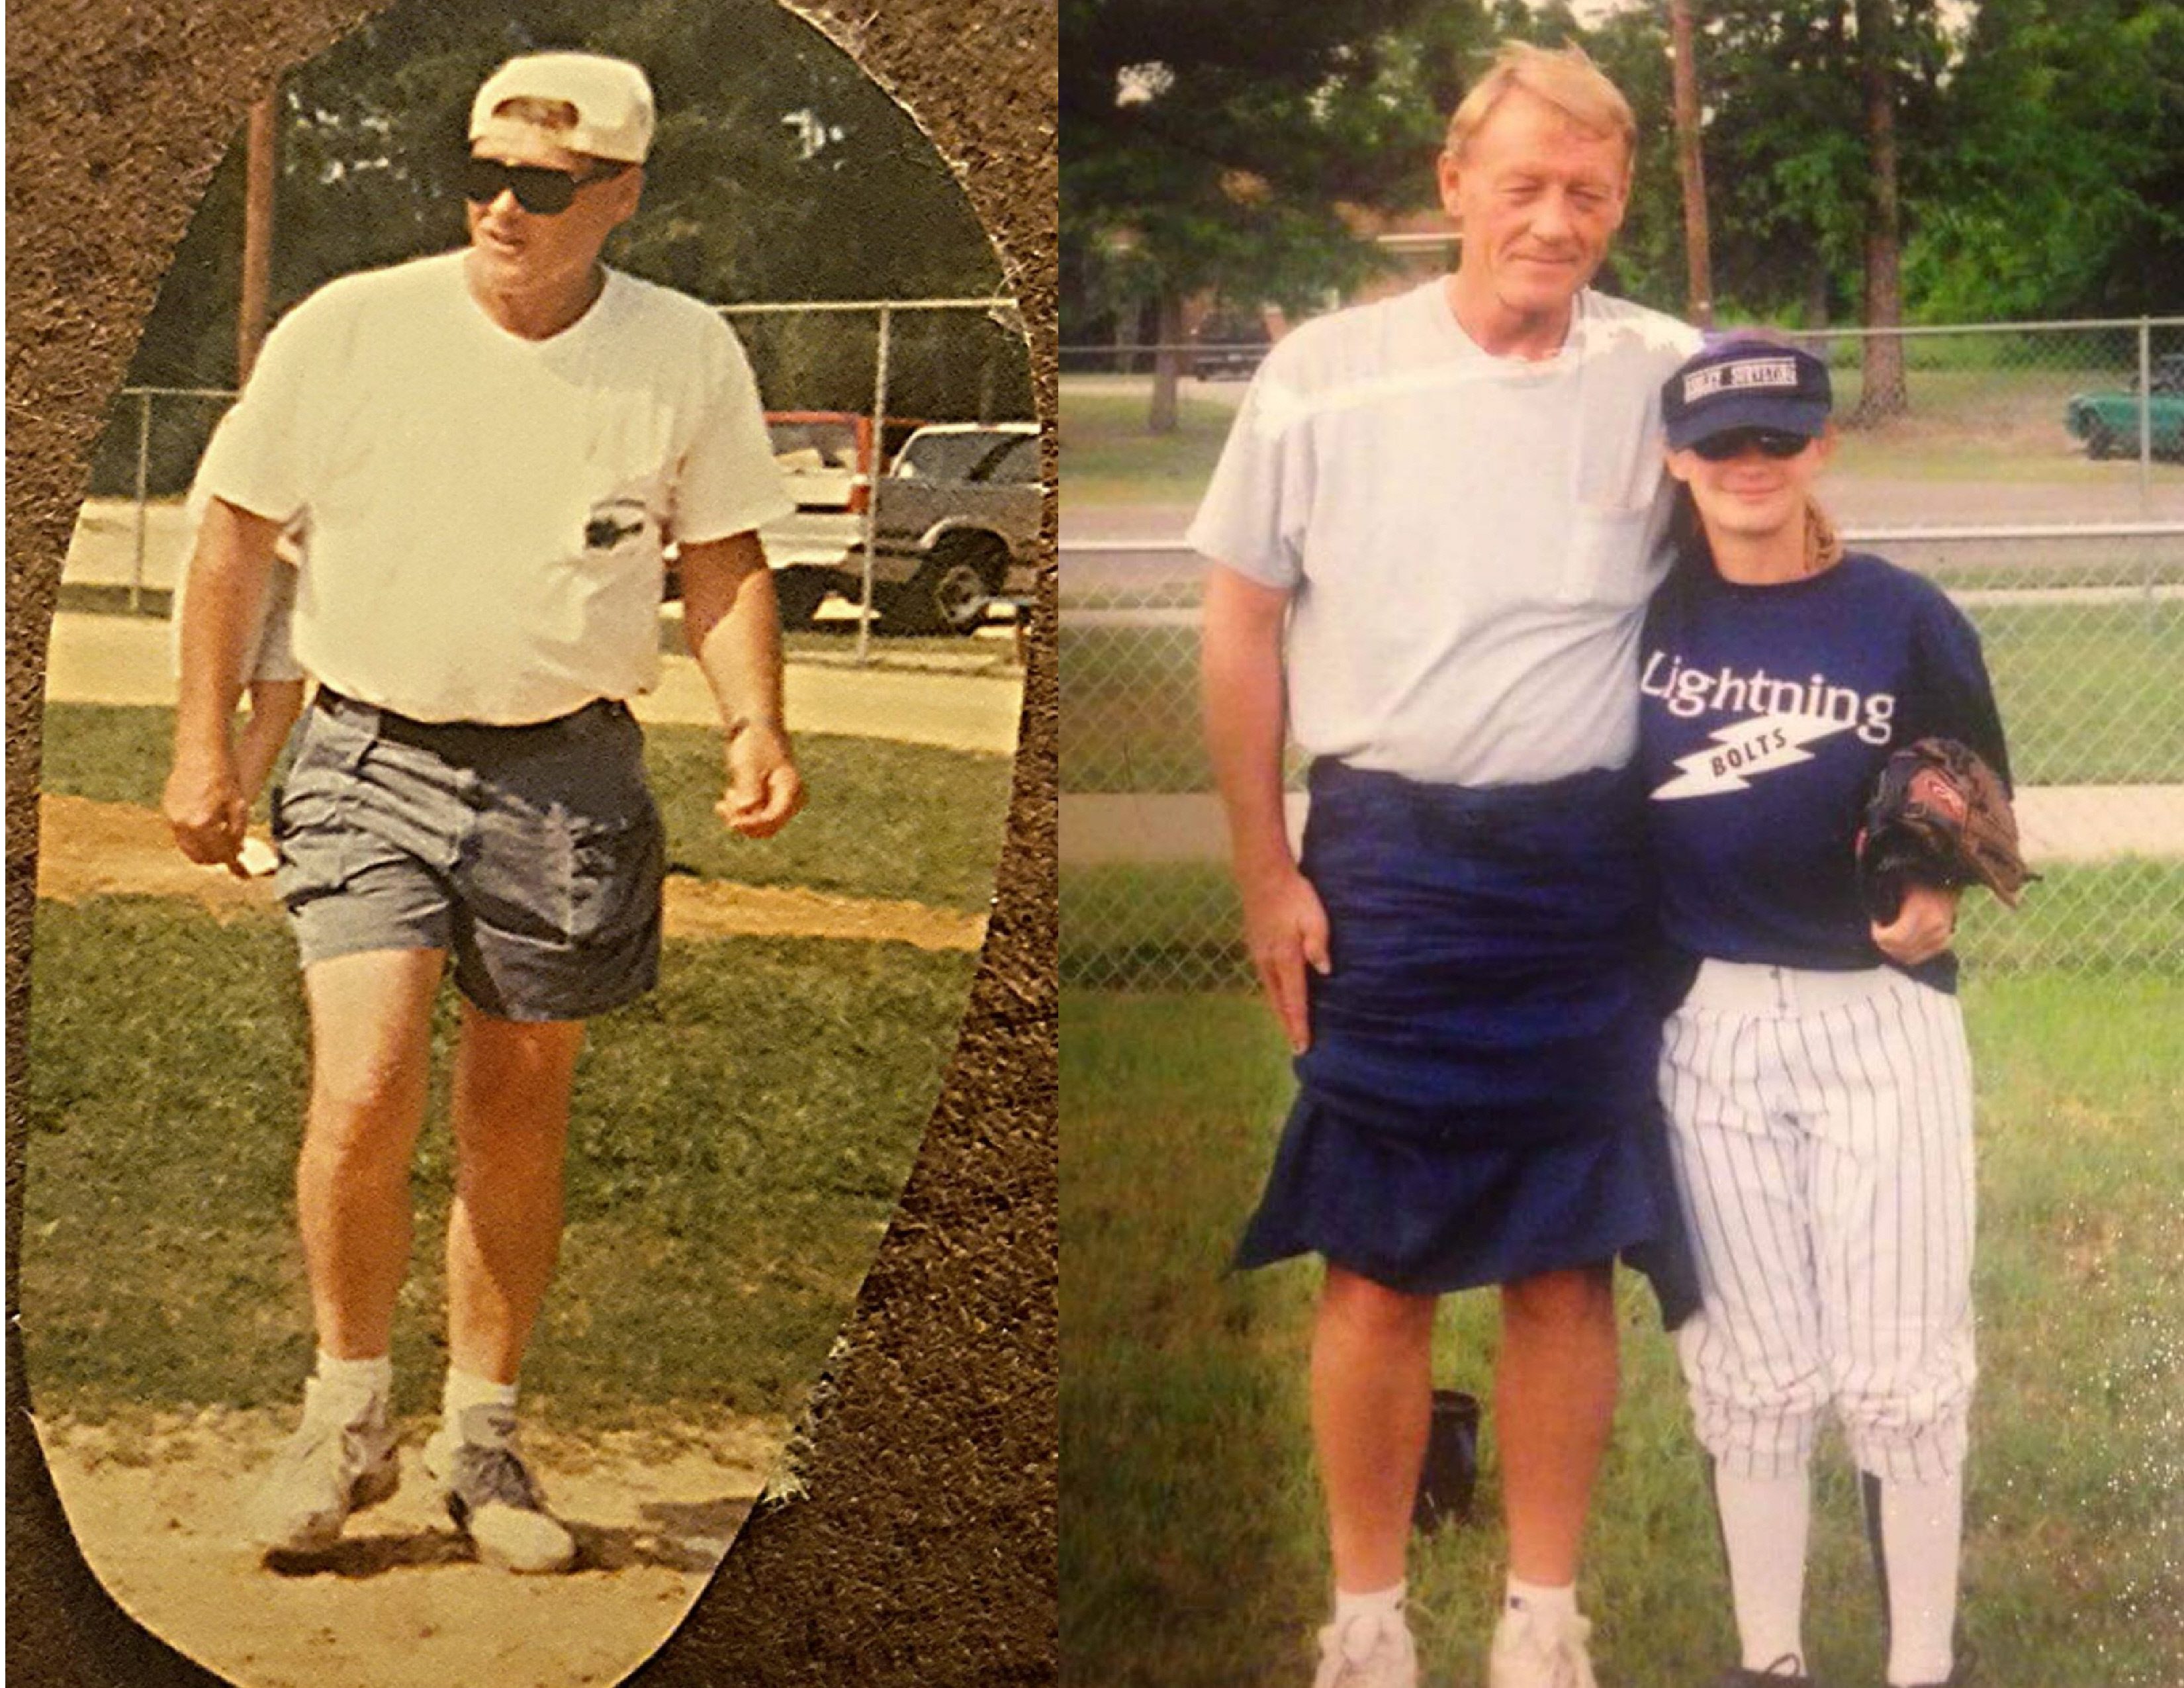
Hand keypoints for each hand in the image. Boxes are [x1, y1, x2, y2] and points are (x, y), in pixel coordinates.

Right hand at [162, 748, 249, 875]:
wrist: (201, 750)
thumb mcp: (238, 805)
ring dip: (204, 850)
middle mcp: (182, 823)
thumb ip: (236, 832)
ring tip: (223, 844)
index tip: (242, 871)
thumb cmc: (224, 775)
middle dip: (216, 860)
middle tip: (232, 858)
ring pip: (187, 847)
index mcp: (202, 824)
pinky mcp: (167, 808)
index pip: (218, 854)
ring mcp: (171, 816)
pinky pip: (180, 832)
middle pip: (198, 856)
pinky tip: (209, 830)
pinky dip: (194, 837)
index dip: (233, 864)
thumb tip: (236, 853)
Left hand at [717, 720, 804, 838]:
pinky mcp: (769, 800)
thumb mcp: (748, 764)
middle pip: (768, 827)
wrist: (754, 727)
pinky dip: (740, 811)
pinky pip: (755, 816)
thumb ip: (748, 788)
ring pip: (759, 824)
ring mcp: (780, 800)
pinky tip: (729, 794)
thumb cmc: (753, 743)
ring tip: (727, 795)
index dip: (752, 824)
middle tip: (723, 806)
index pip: (774, 818)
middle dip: (745, 821)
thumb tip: (745, 810)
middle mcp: (790, 799)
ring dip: (740, 815)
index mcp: (791, 788)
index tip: (732, 822)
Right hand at [1239, 861, 1330, 1053]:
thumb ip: (1319, 945)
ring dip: (1279, 1011)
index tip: (1303, 1045)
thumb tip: (1325, 971)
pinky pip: (1266, 979)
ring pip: (1269, 992)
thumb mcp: (1314, 917)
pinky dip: (1274, 994)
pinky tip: (1279, 997)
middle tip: (1297, 1046)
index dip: (1299, 1024)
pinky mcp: (1255, 946)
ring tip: (1289, 1027)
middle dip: (1288, 1025)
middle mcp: (1268, 961)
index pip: (1294, 998)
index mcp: (1285, 957)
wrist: (1262, 874)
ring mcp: (1258, 954)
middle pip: (1278, 1002)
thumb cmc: (1294, 894)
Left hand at [1871, 881, 1960, 966]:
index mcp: (1921, 915)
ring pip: (1909, 957)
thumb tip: (1874, 921)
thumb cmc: (1918, 881)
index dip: (1879, 934)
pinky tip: (1901, 942)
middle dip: (1884, 943)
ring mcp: (1941, 937)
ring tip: (1890, 936)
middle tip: (1880, 931)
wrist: (1947, 879)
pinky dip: (1907, 952)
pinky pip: (1920, 957)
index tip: (1876, 923)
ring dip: (1895, 950)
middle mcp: (1933, 929)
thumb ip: (1886, 907)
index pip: (1893, 939)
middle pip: (1900, 951)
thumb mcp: (1899, 888)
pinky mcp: (1944, 942)